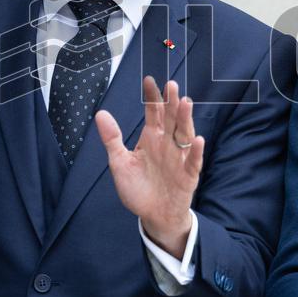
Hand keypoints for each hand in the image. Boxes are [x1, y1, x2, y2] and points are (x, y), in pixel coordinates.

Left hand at [95, 76, 204, 258]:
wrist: (154, 216)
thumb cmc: (138, 188)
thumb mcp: (119, 162)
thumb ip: (112, 139)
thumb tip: (100, 113)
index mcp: (151, 138)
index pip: (153, 113)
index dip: (152, 97)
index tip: (149, 80)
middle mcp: (167, 144)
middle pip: (170, 119)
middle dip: (171, 102)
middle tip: (171, 85)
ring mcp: (179, 158)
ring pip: (184, 134)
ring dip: (185, 119)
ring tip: (185, 103)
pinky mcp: (188, 175)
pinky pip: (193, 161)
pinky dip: (195, 151)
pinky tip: (197, 140)